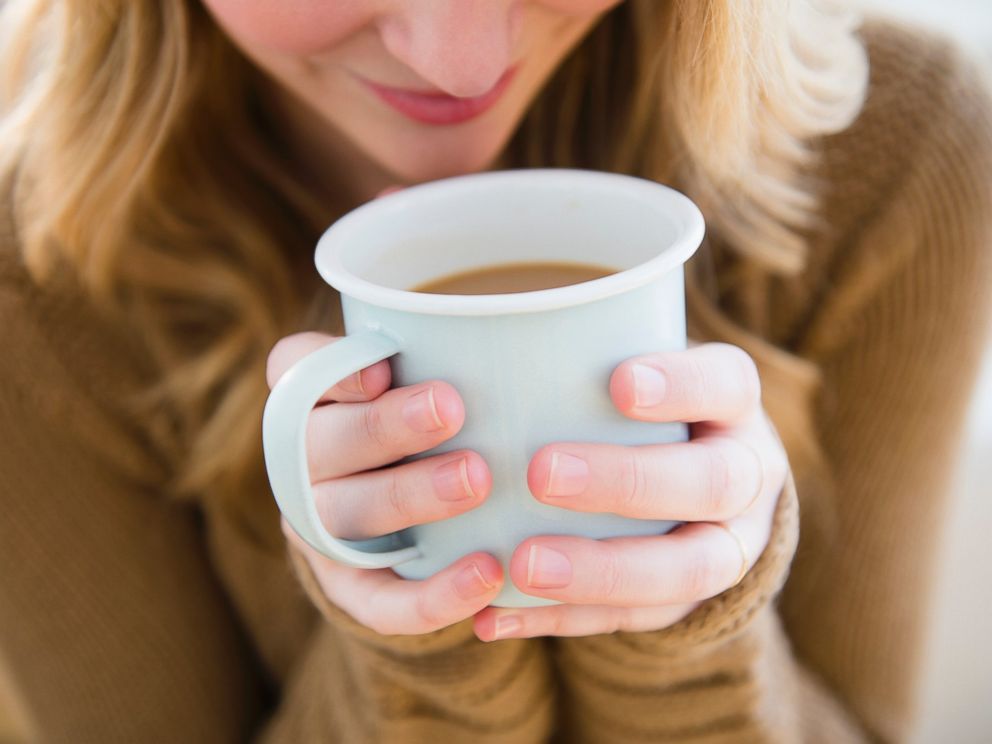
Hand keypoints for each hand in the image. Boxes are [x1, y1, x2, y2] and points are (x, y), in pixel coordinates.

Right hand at [267, 332, 504, 634]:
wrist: (413, 517)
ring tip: (478, 480)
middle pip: (322, 441)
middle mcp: (303, 461)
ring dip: (409, 496)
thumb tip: (524, 334)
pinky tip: (487, 575)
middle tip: (452, 409)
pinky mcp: (348, 587)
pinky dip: (430, 596)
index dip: (331, 369)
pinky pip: (378, 601)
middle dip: (385, 427)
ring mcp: (319, 527)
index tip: (383, 368)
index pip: (295, 368)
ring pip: (345, 515)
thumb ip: (450, 353)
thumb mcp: (431, 378)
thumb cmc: (434, 423)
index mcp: (313, 397)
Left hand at [473, 342, 789, 640]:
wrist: (705, 486)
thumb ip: (584, 353)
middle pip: (711, 482)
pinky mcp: (692, 602)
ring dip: (602, 570)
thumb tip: (468, 331)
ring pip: (687, 570)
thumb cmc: (645, 410)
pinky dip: (564, 620)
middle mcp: (747, 475)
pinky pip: (637, 620)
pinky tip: (498, 615)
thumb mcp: (639, 366)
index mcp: (732, 405)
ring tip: (523, 565)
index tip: (619, 383)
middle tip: (542, 473)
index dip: (682, 385)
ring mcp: (729, 545)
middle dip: (628, 481)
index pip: (725, 383)